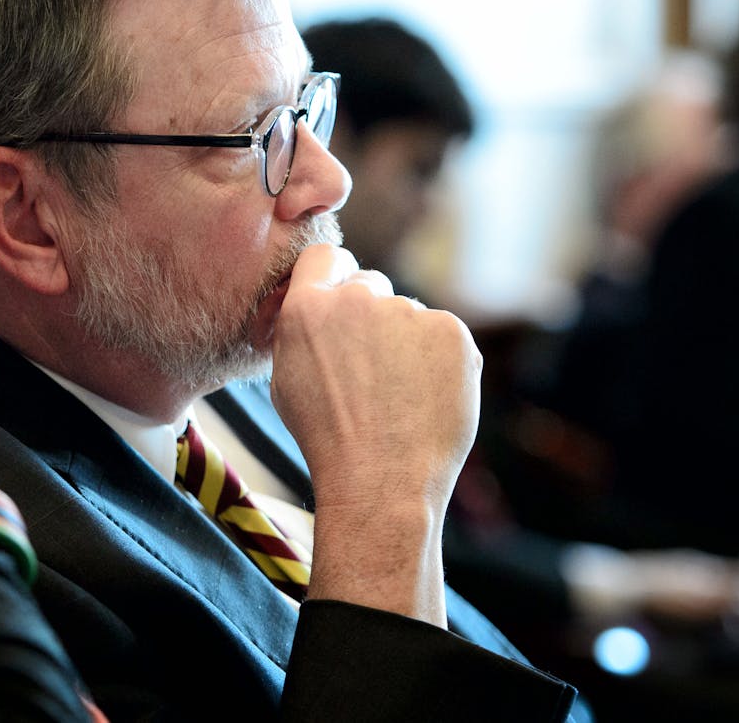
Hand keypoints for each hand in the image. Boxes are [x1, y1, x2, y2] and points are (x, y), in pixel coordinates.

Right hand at [271, 243, 481, 622]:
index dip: (334, 277)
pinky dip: (439, 361)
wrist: (381, 481)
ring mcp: (408, 312)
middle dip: (370, 317)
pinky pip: (443, 335)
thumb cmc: (327, 439)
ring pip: (409, 315)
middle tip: (372, 370)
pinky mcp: (452, 331)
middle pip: (369, 285)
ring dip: (406, 342)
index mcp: (307, 307)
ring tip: (400, 397)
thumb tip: (317, 305)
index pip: (324, 257)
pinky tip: (427, 398)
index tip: (341, 301)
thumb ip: (302, 330)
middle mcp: (357, 299)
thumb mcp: (286, 378)